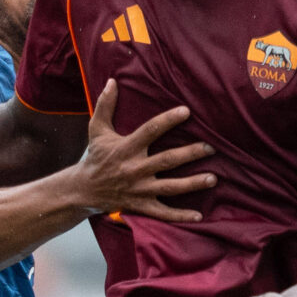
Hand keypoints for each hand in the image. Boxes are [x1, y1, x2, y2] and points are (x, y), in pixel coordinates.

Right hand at [70, 80, 213, 220]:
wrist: (83, 190)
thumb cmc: (95, 157)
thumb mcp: (97, 129)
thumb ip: (105, 105)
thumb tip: (112, 80)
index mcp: (127, 147)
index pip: (151, 130)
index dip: (169, 120)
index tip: (187, 111)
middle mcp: (135, 168)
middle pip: (167, 160)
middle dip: (191, 154)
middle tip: (211, 148)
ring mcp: (140, 189)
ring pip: (171, 187)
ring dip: (193, 183)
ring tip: (213, 178)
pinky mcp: (141, 205)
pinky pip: (163, 213)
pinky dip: (180, 216)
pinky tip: (199, 216)